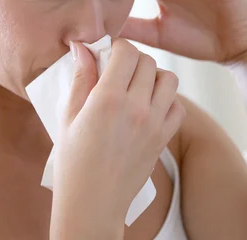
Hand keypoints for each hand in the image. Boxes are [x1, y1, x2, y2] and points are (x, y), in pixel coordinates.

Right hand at [49, 39, 184, 238]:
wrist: (92, 200)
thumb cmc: (73, 160)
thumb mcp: (68, 114)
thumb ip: (80, 77)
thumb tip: (82, 47)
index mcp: (108, 99)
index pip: (127, 52)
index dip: (116, 46)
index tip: (106, 54)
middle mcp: (136, 108)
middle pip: (148, 62)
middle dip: (132, 59)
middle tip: (117, 70)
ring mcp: (154, 124)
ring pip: (168, 79)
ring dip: (153, 76)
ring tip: (135, 86)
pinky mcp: (163, 139)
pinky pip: (178, 106)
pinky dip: (167, 99)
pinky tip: (148, 105)